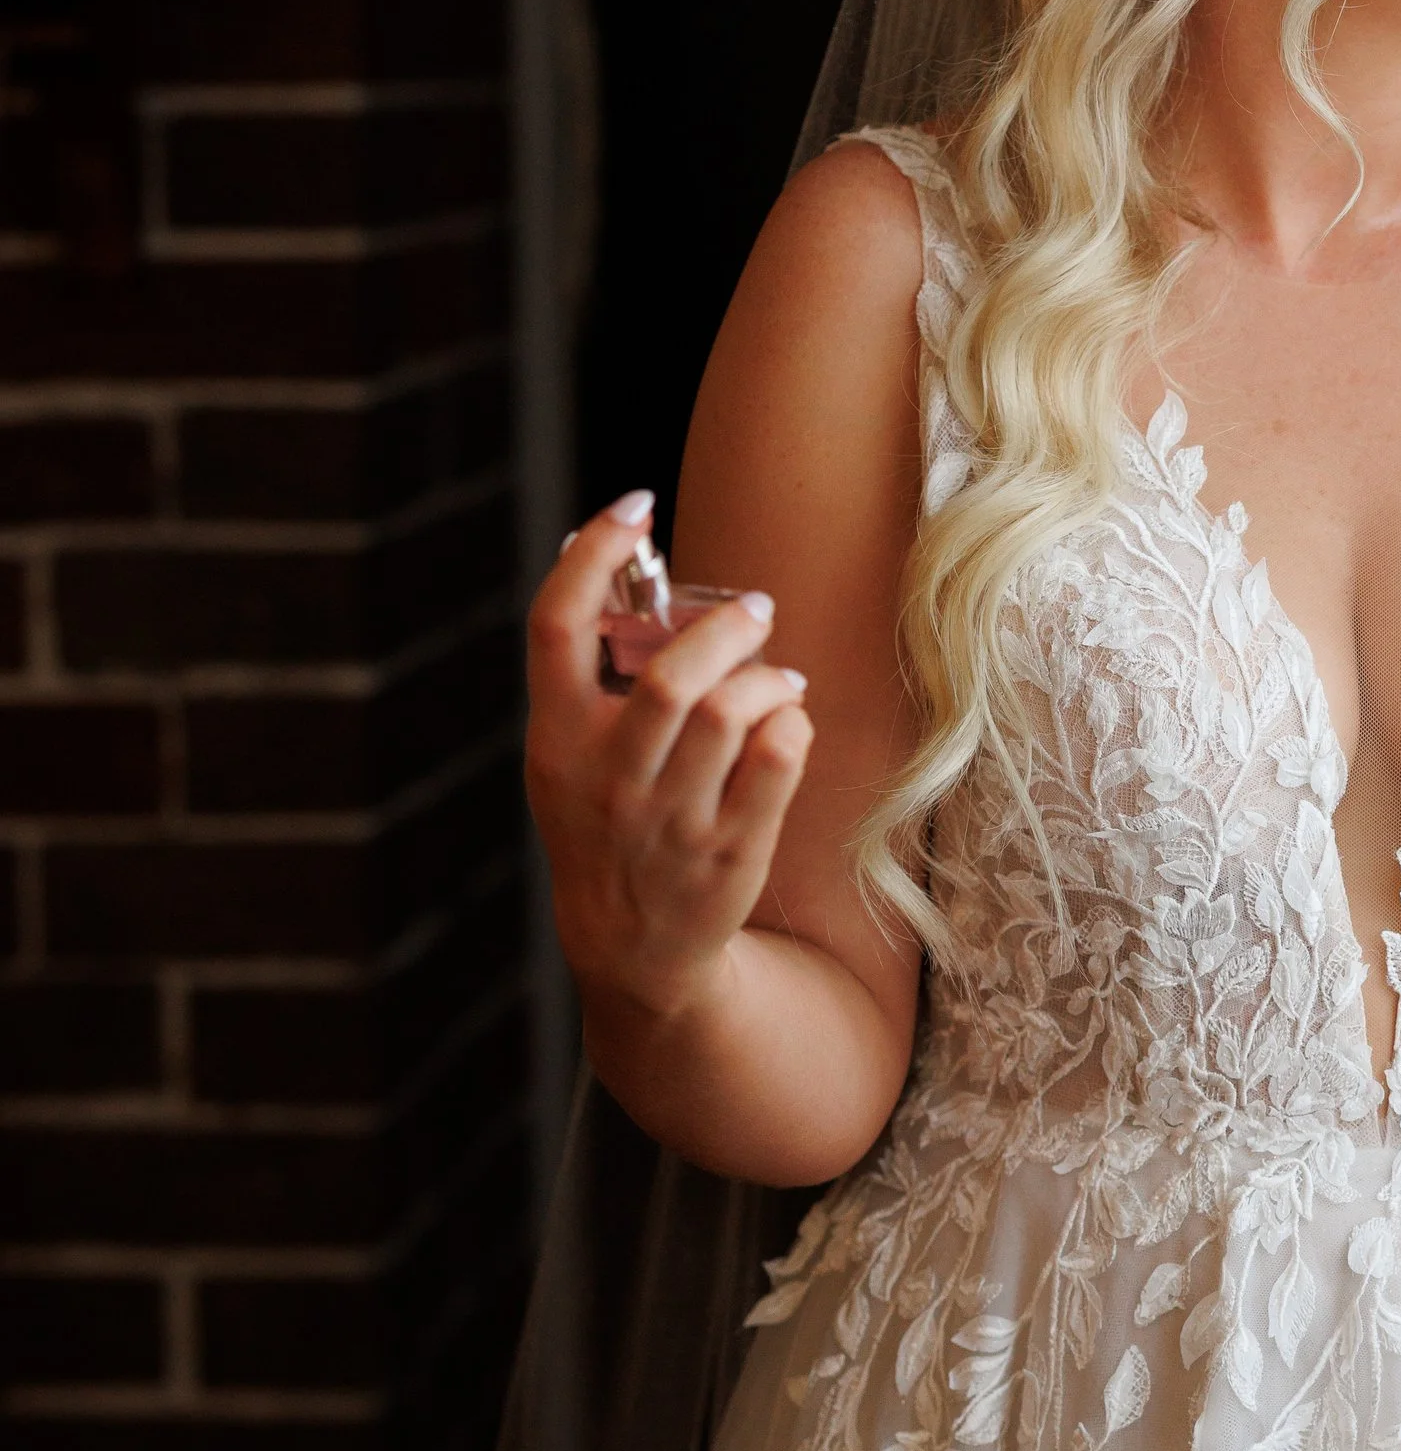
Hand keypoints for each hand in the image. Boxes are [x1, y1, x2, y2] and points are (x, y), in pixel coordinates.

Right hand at [524, 494, 815, 1021]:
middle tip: (756, 611)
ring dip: (768, 678)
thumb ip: (596, 679)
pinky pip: (779, 760)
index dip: (592, 551)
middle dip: (727, 628)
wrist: (630, 947)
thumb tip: (642, 572)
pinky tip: (788, 723)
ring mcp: (670, 819)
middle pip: (672, 676)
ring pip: (732, 714)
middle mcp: (608, 778)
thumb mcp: (571, 756)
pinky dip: (793, 727)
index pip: (556, 625)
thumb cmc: (607, 822)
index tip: (634, 503)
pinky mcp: (729, 849)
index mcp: (556, 739)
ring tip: (778, 676)